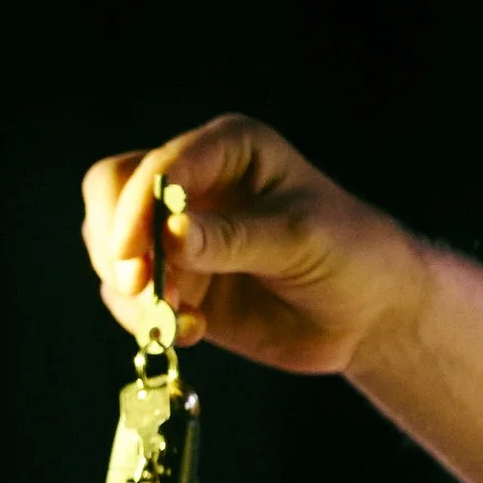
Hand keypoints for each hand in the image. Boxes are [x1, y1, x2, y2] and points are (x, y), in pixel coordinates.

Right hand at [80, 114, 430, 374]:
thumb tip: (169, 237)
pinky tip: (191, 332)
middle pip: (112, 194)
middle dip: (117, 244)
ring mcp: (178, 236)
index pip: (156, 165)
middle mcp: (193, 185)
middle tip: (138, 289)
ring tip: (175, 320)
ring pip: (113, 249)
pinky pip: (130, 297)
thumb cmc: (353, 256)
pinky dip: (145, 319)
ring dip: (130, 290)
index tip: (132, 256)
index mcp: (227, 150)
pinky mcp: (176, 283)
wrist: (370, 317)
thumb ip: (232, 238)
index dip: (135, 207)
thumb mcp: (300, 239)